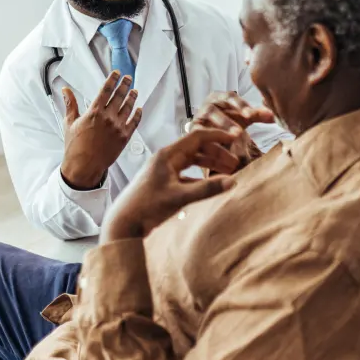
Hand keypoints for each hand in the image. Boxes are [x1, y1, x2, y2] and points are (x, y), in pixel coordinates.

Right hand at [60, 71, 141, 189]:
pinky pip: (134, 123)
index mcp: (94, 112)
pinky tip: (138, 109)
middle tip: (128, 78)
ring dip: (132, 97)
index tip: (116, 73)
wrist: (84, 165)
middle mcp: (108, 118)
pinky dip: (137, 114)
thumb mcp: (70, 122)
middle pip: (119, 96)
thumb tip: (65, 90)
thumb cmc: (75, 146)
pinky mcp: (124, 137)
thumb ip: (70, 104)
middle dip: (125, 85)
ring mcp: (118, 127)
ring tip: (134, 91)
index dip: (112, 80)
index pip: (106, 90)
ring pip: (129, 108)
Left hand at [105, 128, 240, 240]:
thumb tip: (232, 182)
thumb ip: (207, 189)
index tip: (234, 138)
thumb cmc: (147, 207)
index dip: (217, 136)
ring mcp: (164, 170)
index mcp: (168, 155)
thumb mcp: (180, 197)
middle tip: (235, 161)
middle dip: (217, 153)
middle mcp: (166, 159)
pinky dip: (201, 177)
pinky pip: (188, 174)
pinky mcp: (164, 183)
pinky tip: (213, 184)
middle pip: (197, 148)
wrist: (123, 223)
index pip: (197, 137)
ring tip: (228, 170)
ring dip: (210, 164)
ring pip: (193, 161)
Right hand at [190, 92, 274, 174]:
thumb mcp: (244, 115)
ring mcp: (197, 123)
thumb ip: (257, 114)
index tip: (250, 116)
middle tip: (238, 134)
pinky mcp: (192, 138)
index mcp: (220, 98)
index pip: (229, 97)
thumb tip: (273, 116)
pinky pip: (200, 147)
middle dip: (225, 123)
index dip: (240, 106)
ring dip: (216, 144)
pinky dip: (211, 158)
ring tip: (232, 158)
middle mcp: (206, 108)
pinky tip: (225, 167)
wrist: (213, 128)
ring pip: (203, 131)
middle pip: (213, 112)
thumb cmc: (231, 118)